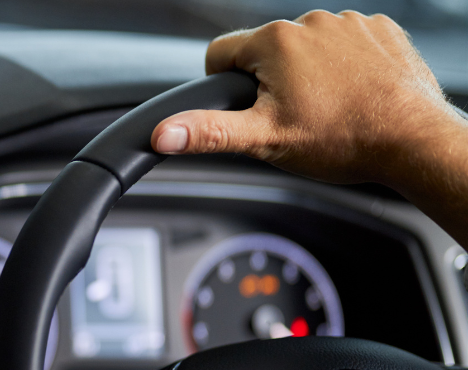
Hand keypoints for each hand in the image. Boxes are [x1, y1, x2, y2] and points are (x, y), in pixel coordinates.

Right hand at [150, 11, 467, 244]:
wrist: (412, 141)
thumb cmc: (342, 140)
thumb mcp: (262, 141)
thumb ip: (207, 133)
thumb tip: (163, 134)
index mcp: (275, 42)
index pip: (219, 54)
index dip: (224, 87)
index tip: (247, 108)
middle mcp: (310, 22)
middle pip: (266, 54)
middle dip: (271, 84)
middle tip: (294, 119)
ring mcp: (349, 24)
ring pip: (307, 50)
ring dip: (310, 76)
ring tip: (328, 110)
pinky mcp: (380, 32)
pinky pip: (346, 46)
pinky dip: (345, 69)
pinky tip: (354, 96)